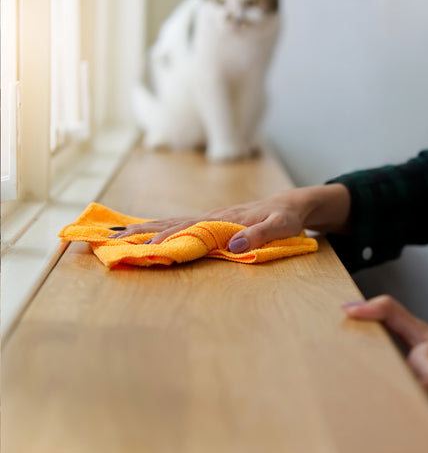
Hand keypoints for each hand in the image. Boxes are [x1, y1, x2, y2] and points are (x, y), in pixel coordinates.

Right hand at [109, 184, 350, 252]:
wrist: (292, 204)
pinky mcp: (212, 223)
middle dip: (141, 232)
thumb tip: (234, 245)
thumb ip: (260, 234)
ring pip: (171, 222)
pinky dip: (159, 228)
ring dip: (144, 229)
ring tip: (115, 236)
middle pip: (171, 224)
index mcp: (224, 220)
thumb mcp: (281, 226)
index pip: (189, 230)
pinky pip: (181, 225)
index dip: (165, 238)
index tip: (141, 248)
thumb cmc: (288, 217)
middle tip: (110, 241)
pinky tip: (145, 233)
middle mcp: (212, 217)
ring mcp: (210, 219)